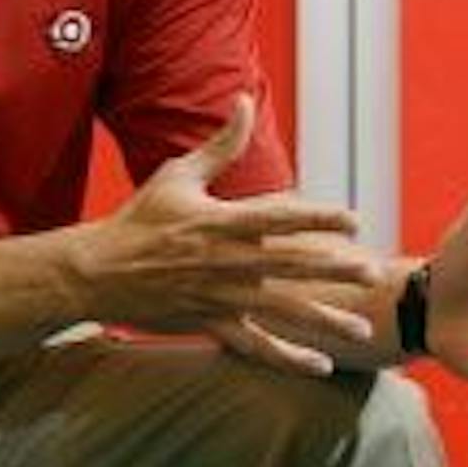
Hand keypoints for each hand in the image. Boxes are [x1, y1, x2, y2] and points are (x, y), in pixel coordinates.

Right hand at [77, 95, 381, 365]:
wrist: (96, 273)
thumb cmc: (140, 220)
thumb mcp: (178, 175)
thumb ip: (221, 144)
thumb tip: (244, 100)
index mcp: (220, 222)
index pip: (280, 217)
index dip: (319, 218)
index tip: (353, 220)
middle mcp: (225, 261)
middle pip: (290, 265)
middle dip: (334, 270)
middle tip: (372, 273)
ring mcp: (218, 297)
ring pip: (280, 312)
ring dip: (323, 321)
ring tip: (361, 328)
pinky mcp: (209, 325)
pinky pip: (254, 346)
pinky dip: (287, 359)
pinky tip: (320, 366)